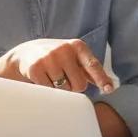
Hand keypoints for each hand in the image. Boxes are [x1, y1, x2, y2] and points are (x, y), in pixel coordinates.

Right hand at [0, 38, 114, 93]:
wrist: (27, 53)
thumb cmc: (58, 58)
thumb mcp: (75, 57)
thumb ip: (91, 70)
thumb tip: (110, 86)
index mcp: (78, 46)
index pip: (93, 65)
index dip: (101, 78)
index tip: (108, 89)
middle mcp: (64, 50)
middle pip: (79, 85)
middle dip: (74, 86)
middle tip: (65, 77)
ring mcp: (49, 59)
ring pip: (64, 90)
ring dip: (60, 89)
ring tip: (53, 76)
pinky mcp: (36, 68)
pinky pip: (49, 90)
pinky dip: (48, 89)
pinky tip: (43, 78)